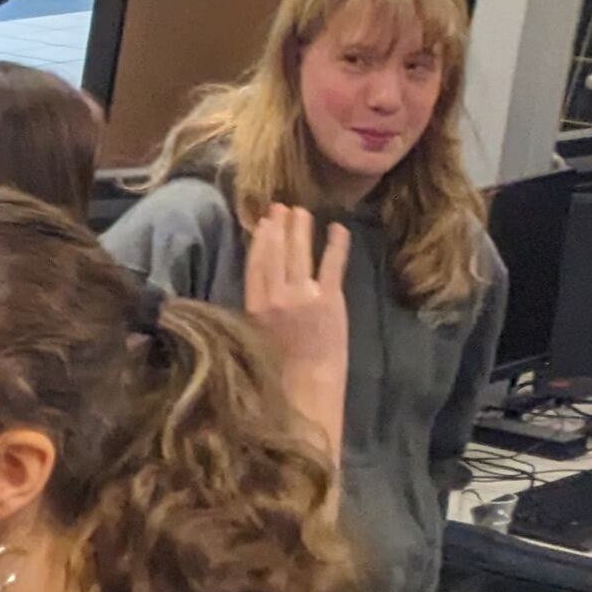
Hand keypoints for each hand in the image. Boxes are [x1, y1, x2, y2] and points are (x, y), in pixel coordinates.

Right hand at [243, 202, 351, 458]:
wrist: (306, 384)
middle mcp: (276, 297)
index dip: (260, 240)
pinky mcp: (330, 300)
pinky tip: (337, 228)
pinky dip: (336, 244)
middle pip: (276, 253)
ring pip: (299, 254)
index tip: (262, 221)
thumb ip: (258, 309)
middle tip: (281, 206)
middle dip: (279, 227)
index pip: (256, 264)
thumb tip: (262, 287)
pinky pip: (332, 265)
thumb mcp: (254, 336)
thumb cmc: (277, 369)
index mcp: (254, 306)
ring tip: (301, 211)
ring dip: (300, 229)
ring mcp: (304, 296)